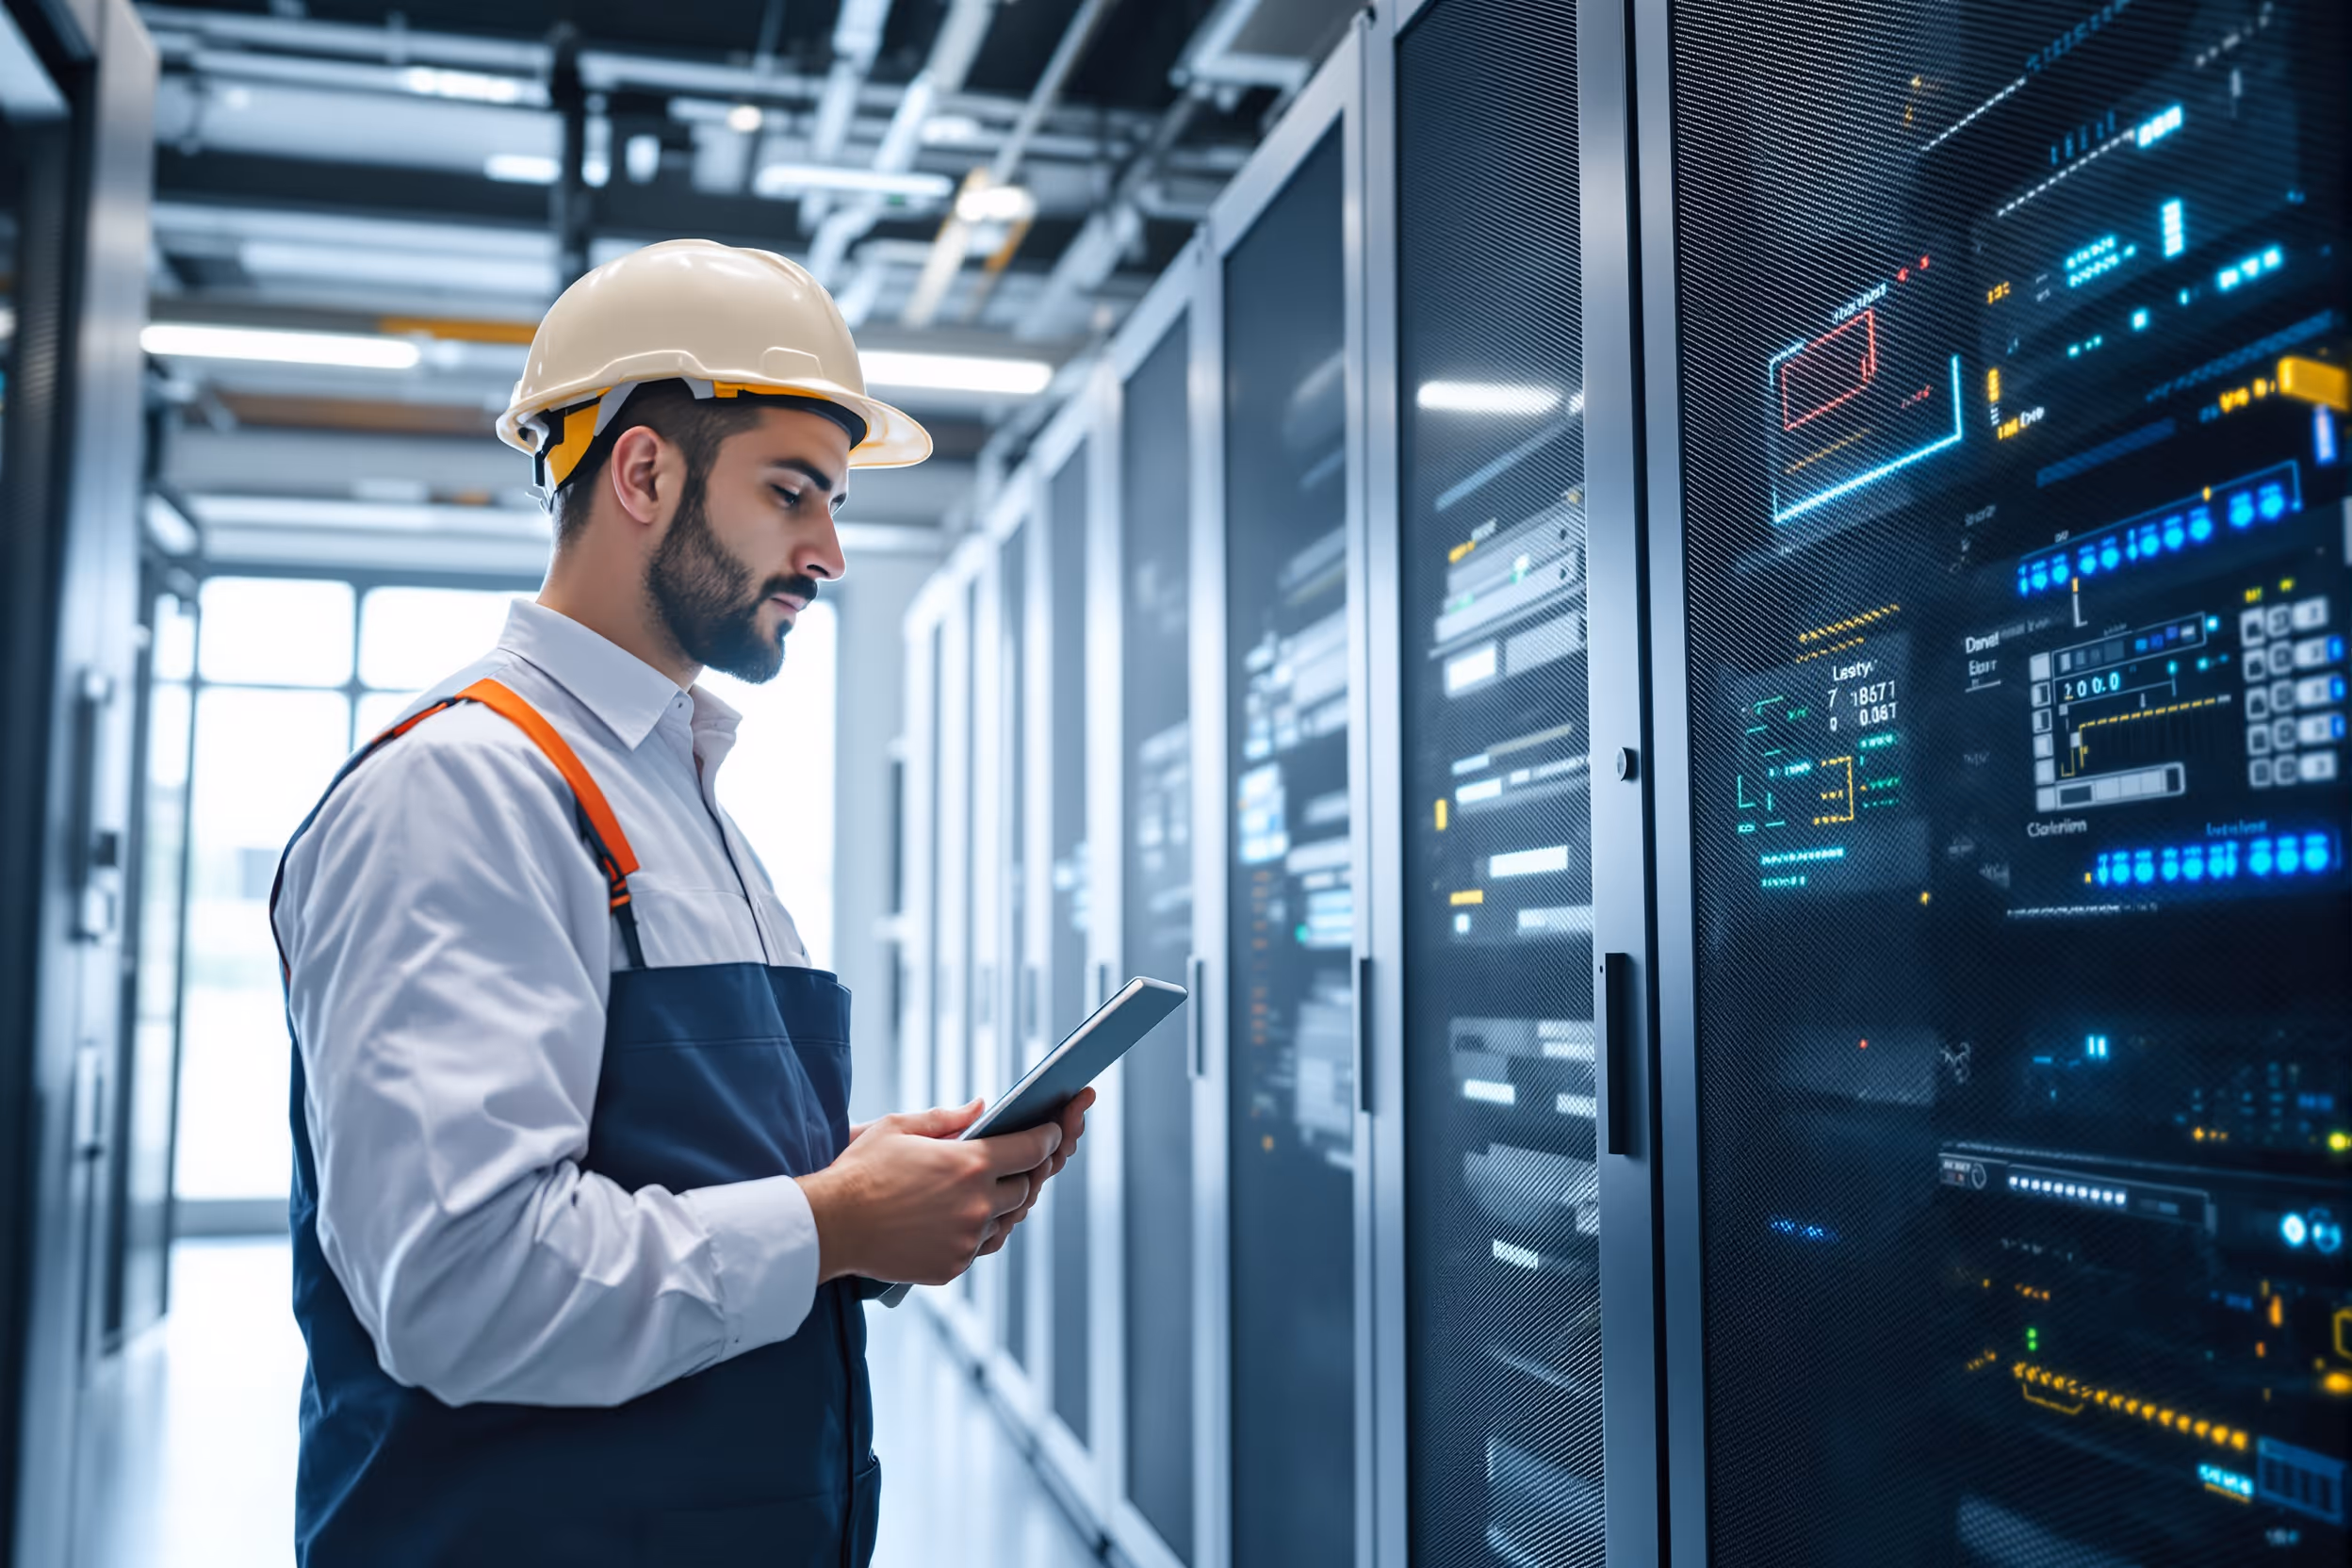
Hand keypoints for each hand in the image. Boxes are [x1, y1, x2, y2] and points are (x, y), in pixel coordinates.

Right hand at [796, 1102, 1061, 1286]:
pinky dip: (982, 1231)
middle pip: (1027, 1188)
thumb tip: (982, 1106)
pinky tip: (970, 1217)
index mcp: (970, 1164)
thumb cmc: (861, 1172)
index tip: (1053, 1130)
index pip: (1033, 1148)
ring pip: (1008, 1221)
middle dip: (1026, 1172)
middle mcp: (977, 1204)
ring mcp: (966, 1239)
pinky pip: (982, 1246)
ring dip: (1005, 1204)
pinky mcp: (953, 1265)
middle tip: (1021, 1160)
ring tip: (993, 1188)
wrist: (831, 1226)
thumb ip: (948, 1117)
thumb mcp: (899, 1127)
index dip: (1049, 1136)